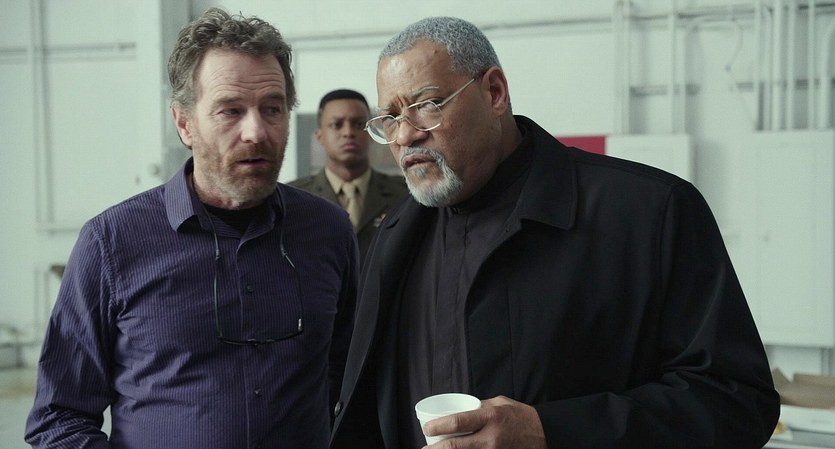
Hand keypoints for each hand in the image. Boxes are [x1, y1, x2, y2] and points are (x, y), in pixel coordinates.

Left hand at [422, 395, 546, 448]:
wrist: (545, 433)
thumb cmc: (520, 416)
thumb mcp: (500, 403)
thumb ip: (479, 407)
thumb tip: (460, 410)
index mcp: (490, 417)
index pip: (458, 422)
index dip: (438, 426)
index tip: (427, 428)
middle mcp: (491, 437)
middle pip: (457, 446)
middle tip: (424, 448)